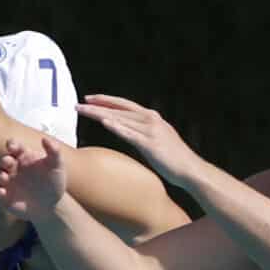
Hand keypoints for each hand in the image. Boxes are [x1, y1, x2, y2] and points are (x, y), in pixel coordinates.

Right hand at [0, 136, 70, 220]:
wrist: (51, 204)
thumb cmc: (53, 181)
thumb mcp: (57, 165)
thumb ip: (54, 151)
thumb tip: (45, 138)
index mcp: (23, 156)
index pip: (14, 146)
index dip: (11, 144)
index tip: (12, 146)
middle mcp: (12, 167)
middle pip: (4, 160)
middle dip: (4, 160)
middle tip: (8, 162)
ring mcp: (7, 182)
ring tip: (4, 177)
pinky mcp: (3, 196)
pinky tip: (0, 192)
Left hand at [76, 95, 202, 188]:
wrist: (190, 169)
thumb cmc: (174, 159)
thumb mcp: (157, 140)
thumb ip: (143, 133)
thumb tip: (129, 132)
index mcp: (152, 118)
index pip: (125, 105)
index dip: (106, 101)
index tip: (90, 100)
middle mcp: (151, 119)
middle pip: (119, 109)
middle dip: (98, 105)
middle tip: (79, 103)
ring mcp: (151, 131)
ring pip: (121, 119)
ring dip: (100, 113)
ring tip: (84, 111)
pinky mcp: (150, 144)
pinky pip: (130, 134)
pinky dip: (117, 127)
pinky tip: (105, 122)